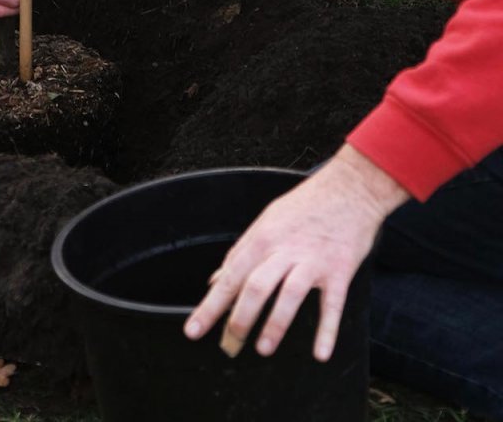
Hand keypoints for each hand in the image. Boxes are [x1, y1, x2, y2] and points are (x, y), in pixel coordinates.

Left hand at [184, 147, 407, 361]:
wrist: (350, 188)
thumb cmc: (305, 206)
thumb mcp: (267, 221)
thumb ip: (242, 252)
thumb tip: (216, 280)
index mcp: (263, 237)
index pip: (230, 277)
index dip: (210, 306)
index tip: (194, 330)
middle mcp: (285, 249)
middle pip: (255, 286)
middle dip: (239, 319)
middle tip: (229, 345)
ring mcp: (313, 260)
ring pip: (289, 294)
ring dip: (275, 324)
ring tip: (263, 348)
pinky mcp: (340, 270)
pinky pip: (332, 304)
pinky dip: (327, 330)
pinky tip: (320, 353)